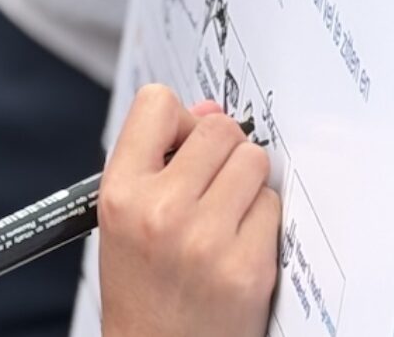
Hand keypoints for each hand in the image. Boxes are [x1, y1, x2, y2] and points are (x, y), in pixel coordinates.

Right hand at [100, 85, 279, 336]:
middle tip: (211, 182)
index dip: (180, 118)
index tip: (184, 139)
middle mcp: (161, 212)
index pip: (157, 104)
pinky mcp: (248, 266)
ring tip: (224, 215)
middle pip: (220, 130)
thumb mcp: (124, 219)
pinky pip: (273, 207)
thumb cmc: (141, 288)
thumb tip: (209, 110)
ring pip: (254, 162)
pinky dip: (261, 221)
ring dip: (246, 183)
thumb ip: (158, 159)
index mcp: (121, 194)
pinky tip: (237, 246)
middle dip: (222, 150)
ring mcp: (207, 240)